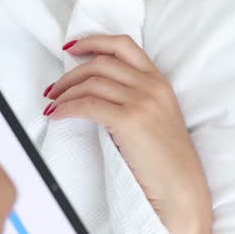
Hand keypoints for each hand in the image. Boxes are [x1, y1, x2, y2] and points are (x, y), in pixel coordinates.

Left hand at [45, 35, 210, 233]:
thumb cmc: (165, 163)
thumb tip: (93, 92)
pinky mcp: (130, 121)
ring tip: (53, 105)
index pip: (124, 45)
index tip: (71, 48)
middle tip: (53, 89)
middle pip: (101, 62)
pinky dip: (66, 108)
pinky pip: (87, 105)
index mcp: (160, 82)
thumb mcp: (156, 120)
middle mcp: (153, 86)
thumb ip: (133, 99)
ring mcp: (143, 102)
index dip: (94, 41)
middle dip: (70, 73)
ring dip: (65, 92)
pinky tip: (57, 116)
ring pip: (92, 82)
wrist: (181, 192)